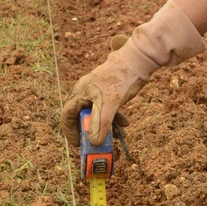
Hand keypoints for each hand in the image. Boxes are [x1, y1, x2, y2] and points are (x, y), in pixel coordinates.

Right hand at [60, 1, 204, 148]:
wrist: (138, 60)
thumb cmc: (121, 79)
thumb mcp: (110, 103)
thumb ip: (101, 123)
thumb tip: (94, 142)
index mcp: (80, 93)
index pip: (67, 115)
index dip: (71, 131)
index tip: (78, 145)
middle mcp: (85, 92)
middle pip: (82, 116)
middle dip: (90, 132)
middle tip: (97, 144)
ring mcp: (97, 92)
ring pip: (96, 114)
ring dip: (105, 127)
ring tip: (116, 137)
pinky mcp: (109, 92)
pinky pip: (107, 109)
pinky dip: (114, 119)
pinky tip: (125, 124)